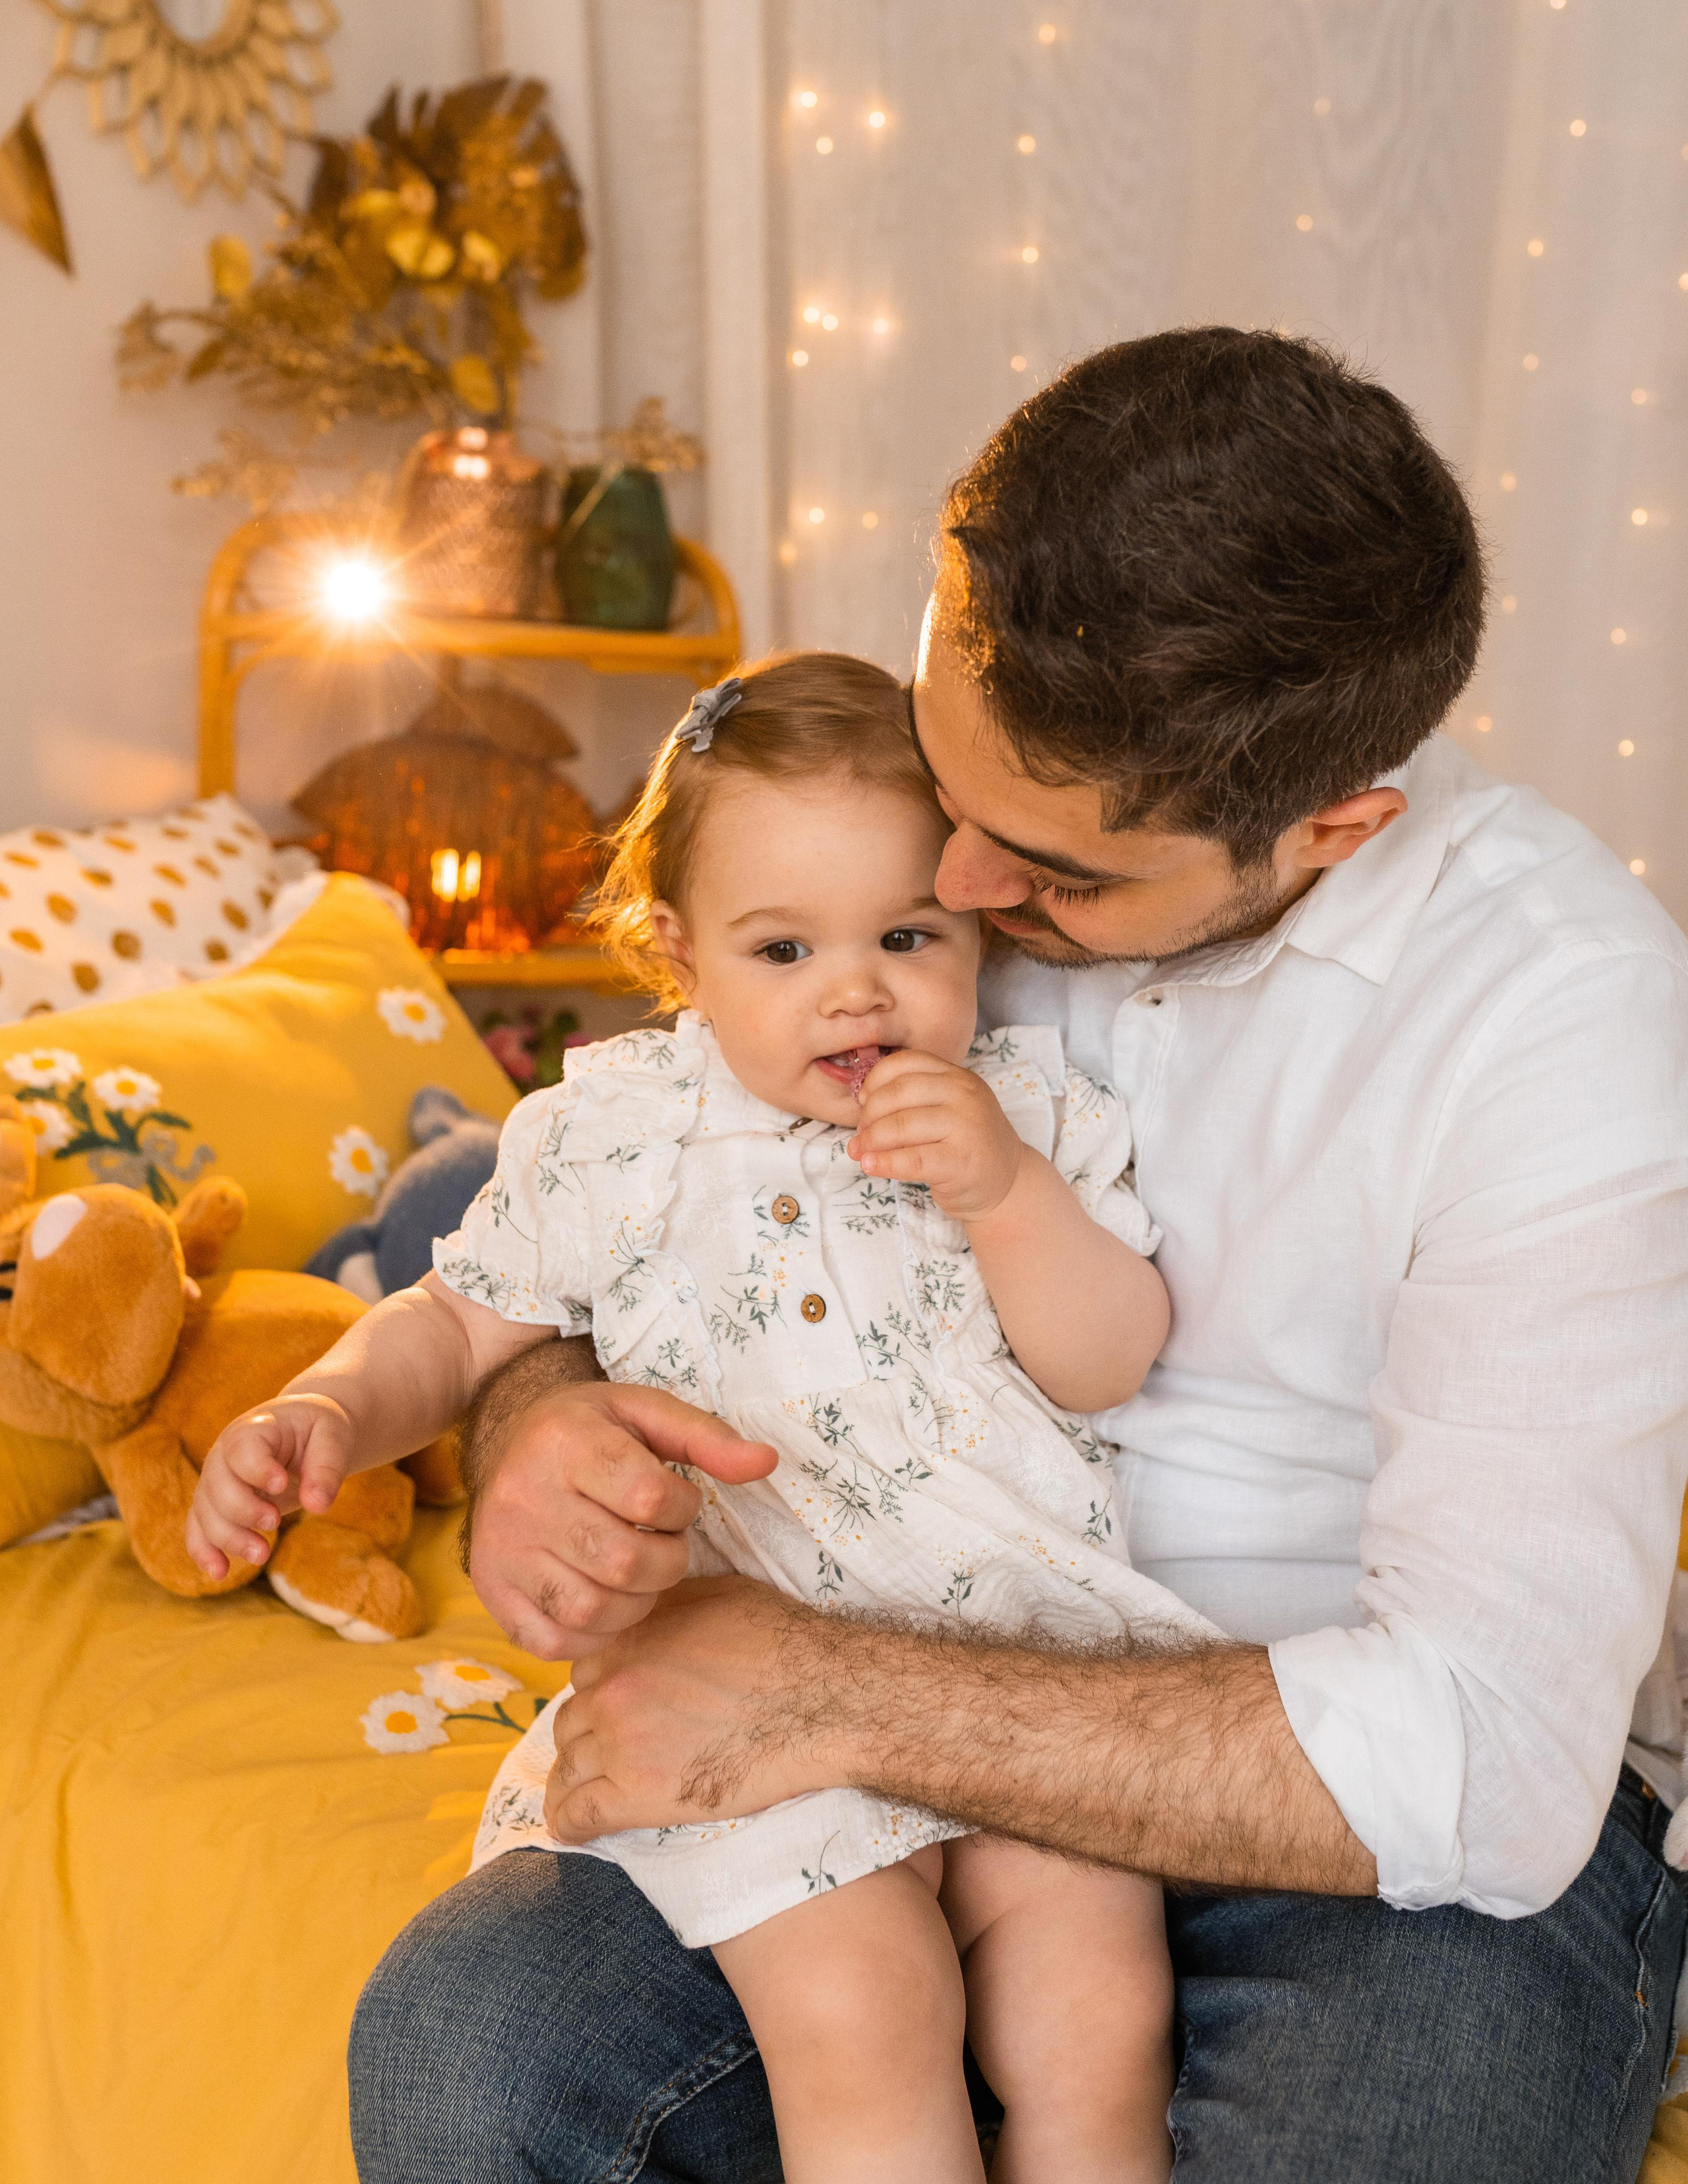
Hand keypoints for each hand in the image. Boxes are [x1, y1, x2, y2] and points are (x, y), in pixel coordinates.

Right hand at [186, 1393, 353, 1579]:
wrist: (305, 1432)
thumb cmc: (318, 1431)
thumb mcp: (334, 1437)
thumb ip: (327, 1468)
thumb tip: (317, 1506)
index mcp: (255, 1428)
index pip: (242, 1448)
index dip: (256, 1469)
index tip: (282, 1485)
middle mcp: (225, 1453)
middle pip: (216, 1485)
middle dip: (243, 1511)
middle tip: (275, 1522)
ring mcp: (216, 1480)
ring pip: (205, 1512)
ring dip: (229, 1538)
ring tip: (263, 1554)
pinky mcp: (216, 1504)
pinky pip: (198, 1529)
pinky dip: (204, 1552)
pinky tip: (220, 1572)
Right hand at [468, 1381, 778, 1660]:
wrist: (509, 1440)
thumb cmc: (591, 1429)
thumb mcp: (646, 1412)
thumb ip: (706, 1437)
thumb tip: (766, 1462)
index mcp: (564, 1441)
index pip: (649, 1498)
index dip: (683, 1509)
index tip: (676, 1502)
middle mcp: (522, 1496)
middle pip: (623, 1563)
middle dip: (668, 1562)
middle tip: (664, 1544)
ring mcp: (500, 1549)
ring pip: (590, 1610)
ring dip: (636, 1602)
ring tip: (638, 1572)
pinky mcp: (490, 1591)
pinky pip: (551, 1642)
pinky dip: (593, 1636)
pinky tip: (607, 1601)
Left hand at [544, 1576, 829, 1841]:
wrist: (818, 1702)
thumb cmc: (780, 1644)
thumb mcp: (715, 1596)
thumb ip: (663, 1607)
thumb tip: (643, 1611)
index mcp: (627, 1640)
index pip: (585, 1671)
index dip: (601, 1688)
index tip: (616, 1705)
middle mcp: (612, 1690)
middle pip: (571, 1720)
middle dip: (585, 1733)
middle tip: (607, 1749)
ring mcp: (620, 1744)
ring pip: (568, 1767)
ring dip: (571, 1779)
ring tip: (577, 1793)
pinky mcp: (638, 1795)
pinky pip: (579, 1815)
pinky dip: (567, 1823)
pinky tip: (569, 1828)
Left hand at [847, 1049, 1025, 1219]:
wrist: (1007, 1181)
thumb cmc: (966, 1143)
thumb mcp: (949, 1108)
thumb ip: (914, 1098)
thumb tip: (861, 1103)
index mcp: (957, 1076)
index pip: (906, 1063)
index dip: (875, 1080)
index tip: (862, 1101)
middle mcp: (964, 1095)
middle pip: (898, 1092)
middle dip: (869, 1114)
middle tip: (860, 1134)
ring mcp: (966, 1127)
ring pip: (901, 1125)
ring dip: (871, 1139)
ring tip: (859, 1151)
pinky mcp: (962, 1162)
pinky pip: (912, 1160)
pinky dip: (885, 1163)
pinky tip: (869, 1165)